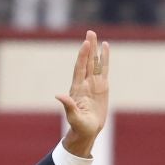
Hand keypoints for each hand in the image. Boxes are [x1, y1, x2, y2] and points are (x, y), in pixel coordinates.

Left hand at [55, 30, 109, 157]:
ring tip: (96, 37)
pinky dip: (105, 59)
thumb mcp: (73, 117)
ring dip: (96, 51)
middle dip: (89, 48)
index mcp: (77, 89)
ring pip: (95, 63)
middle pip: (87, 62)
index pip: (80, 69)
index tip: (85, 44)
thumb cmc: (79, 126)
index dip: (82, 56)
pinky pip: (104, 70)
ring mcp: (93, 84)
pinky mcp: (102, 87)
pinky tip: (105, 49)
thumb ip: (68, 106)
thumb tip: (58, 96)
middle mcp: (85, 83)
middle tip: (90, 32)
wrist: (87, 131)